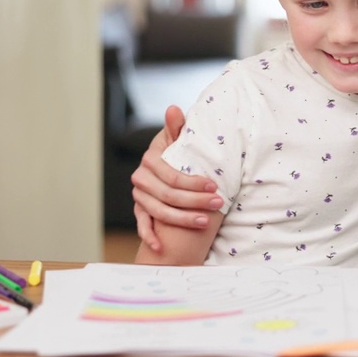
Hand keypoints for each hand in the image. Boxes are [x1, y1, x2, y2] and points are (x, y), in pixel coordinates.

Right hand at [130, 105, 223, 251]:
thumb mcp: (177, 140)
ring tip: (205, 223)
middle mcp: (141, 177)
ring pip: (160, 211)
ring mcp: (139, 195)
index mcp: (150, 159)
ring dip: (182, 219)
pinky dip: (149, 237)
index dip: (193, 182)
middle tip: (218, 204)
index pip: (172, 175)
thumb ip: (177, 128)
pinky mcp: (139, 210)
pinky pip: (142, 225)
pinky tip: (161, 248)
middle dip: (195, 201)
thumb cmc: (177, 153)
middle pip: (168, 195)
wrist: (165, 168)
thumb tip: (173, 108)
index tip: (215, 185)